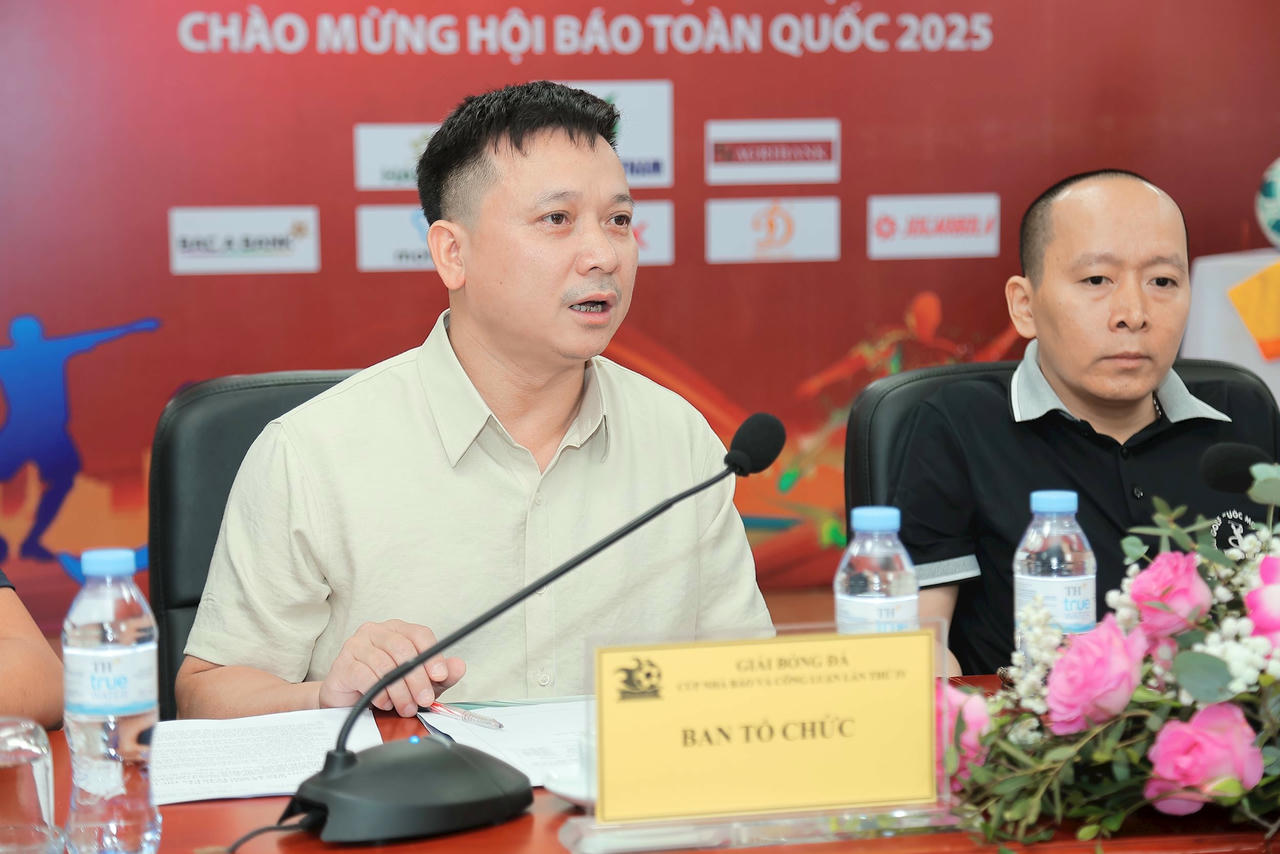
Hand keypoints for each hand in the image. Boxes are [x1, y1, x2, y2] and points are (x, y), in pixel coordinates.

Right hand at [318, 620, 465, 715]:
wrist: (350, 699)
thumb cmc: (385, 685)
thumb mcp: (420, 681)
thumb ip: (441, 675)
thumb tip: (459, 666)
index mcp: (398, 630)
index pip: (420, 634)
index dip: (433, 656)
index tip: (440, 675)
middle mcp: (377, 632)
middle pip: (403, 649)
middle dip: (417, 679)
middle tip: (424, 700)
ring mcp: (357, 645)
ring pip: (384, 664)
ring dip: (399, 690)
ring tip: (406, 707)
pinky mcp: (343, 664)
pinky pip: (364, 676)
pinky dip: (379, 693)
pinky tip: (385, 703)